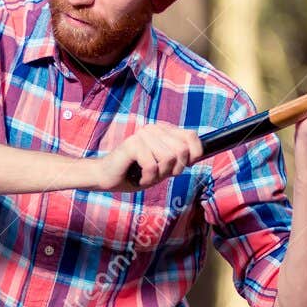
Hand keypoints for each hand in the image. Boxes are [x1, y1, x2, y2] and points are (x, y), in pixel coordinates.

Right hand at [86, 120, 202, 190]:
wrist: (107, 177)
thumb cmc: (135, 173)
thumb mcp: (164, 167)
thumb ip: (180, 158)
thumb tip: (199, 153)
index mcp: (163, 130)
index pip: (192, 136)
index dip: (192, 156)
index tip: (177, 167)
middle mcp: (154, 128)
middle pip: (182, 150)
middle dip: (172, 169)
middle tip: (157, 173)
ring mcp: (143, 134)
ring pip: (169, 159)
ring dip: (158, 175)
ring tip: (146, 174)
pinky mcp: (133, 144)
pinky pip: (153, 166)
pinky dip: (147, 178)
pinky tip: (138, 177)